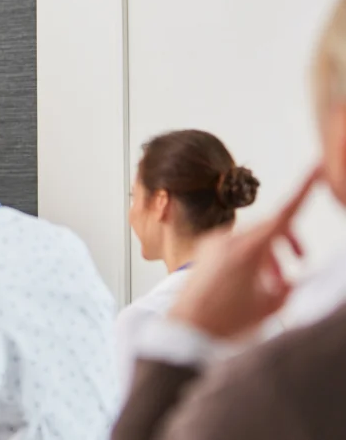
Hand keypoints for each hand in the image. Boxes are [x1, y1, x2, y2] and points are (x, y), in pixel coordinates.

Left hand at [168, 167, 321, 338]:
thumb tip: (294, 279)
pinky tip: (251, 285)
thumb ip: (289, 287)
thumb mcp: (270, 307)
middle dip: (286, 245)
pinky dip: (250, 260)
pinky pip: (235, 247)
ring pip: (253, 240)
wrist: (184, 331)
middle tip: (299, 261)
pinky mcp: (205, 253)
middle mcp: (229, 240)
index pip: (285, 214)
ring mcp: (213, 245)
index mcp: (248, 249)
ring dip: (269, 257)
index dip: (304, 190)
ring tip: (272, 286)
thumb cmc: (225, 323)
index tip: (315, 168)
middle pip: (270, 229)